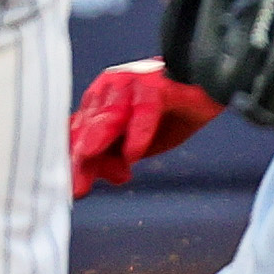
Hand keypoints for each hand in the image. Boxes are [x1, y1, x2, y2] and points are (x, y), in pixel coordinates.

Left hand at [71, 58, 223, 195]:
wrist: (204, 90)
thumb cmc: (167, 115)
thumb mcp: (135, 144)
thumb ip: (113, 157)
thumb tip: (95, 178)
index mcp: (98, 104)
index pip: (77, 134)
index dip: (71, 162)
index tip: (68, 189)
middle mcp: (109, 91)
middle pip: (88, 127)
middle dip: (79, 157)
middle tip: (77, 185)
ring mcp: (132, 84)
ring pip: (110, 113)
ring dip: (99, 138)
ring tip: (88, 157)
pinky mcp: (157, 84)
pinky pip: (145, 108)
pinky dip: (138, 132)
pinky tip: (133, 153)